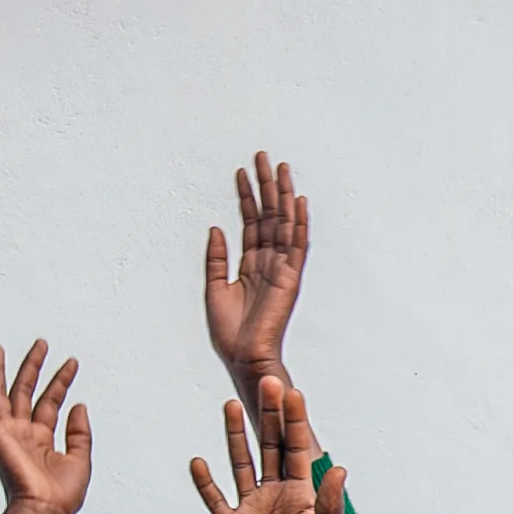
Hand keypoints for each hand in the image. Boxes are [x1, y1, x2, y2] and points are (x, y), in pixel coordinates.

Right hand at [0, 342, 91, 513]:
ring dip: (1, 370)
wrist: (44, 509)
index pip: (51, 401)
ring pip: (2, 393)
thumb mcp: (81, 460)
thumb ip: (80, 433)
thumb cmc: (61, 495)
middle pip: (26, 391)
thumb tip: (80, 406)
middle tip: (41, 343)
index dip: (61, 381)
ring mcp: (8, 432)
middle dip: (33, 366)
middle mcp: (24, 432)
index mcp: (44, 439)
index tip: (72, 363)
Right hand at [189, 379, 350, 513]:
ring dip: (236, 436)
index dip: (295, 421)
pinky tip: (198, 461)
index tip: (292, 392)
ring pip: (242, 464)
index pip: (299, 449)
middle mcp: (277, 496)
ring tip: (230, 405)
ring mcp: (252, 510)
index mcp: (304, 495)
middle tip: (266, 381)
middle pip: (271, 447)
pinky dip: (206, 482)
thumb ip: (328, 505)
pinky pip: (215, 499)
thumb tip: (340, 469)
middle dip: (269, 416)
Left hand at [202, 150, 311, 383]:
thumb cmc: (229, 332)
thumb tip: (216, 227)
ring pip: (284, 223)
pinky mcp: (290, 278)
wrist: (242, 356)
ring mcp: (281, 268)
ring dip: (282, 195)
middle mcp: (268, 262)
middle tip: (262, 156)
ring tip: (279, 168)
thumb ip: (216, 258)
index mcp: (250, 265)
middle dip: (265, 186)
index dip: (246, 197)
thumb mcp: (213, 288)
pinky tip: (298, 201)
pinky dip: (299, 223)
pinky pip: (297, 245)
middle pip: (269, 215)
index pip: (250, 222)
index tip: (242, 172)